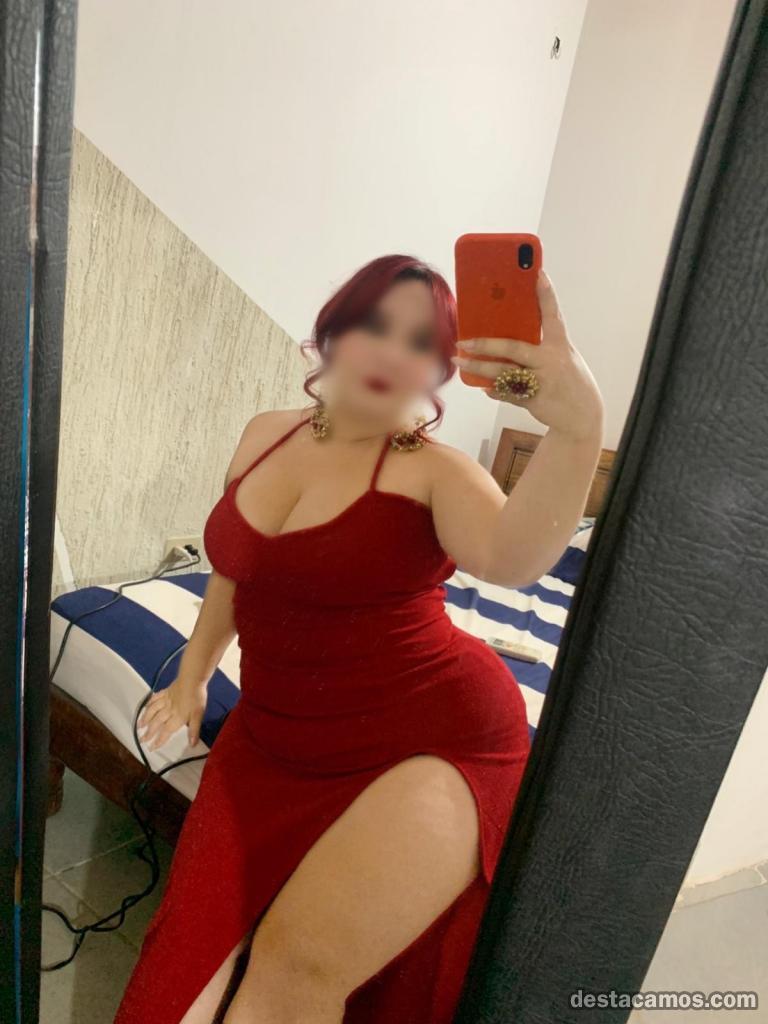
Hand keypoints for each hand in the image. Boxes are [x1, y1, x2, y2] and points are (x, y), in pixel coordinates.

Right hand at [137, 676, 207, 750]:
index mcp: (177, 717)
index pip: (166, 731)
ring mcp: (165, 700)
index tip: (152, 748)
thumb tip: (192, 745)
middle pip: (156, 723)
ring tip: (139, 726)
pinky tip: (145, 706)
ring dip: (145, 719)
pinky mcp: (165, 692)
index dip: (159, 740)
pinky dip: (149, 703)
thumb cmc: (197, 697)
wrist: (193, 679)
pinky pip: (154, 698)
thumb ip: (194, 730)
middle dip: (149, 732)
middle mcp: (168, 710)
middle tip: (141, 740)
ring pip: (152, 711)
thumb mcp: (198, 715)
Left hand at [451, 269, 603, 441]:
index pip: (552, 314)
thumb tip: (513, 332)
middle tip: (464, 340)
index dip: (545, 293)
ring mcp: (541, 381)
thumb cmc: (570, 381)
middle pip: (513, 347)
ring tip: (459, 360)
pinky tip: (483, 386)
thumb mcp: (564, 357)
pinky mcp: (534, 400)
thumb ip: (543, 345)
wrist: (583, 416)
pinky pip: (506, 393)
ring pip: (503, 372)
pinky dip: (494, 389)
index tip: (538, 272)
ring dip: (478, 366)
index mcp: (560, 345)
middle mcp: (551, 360)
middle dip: (485, 344)